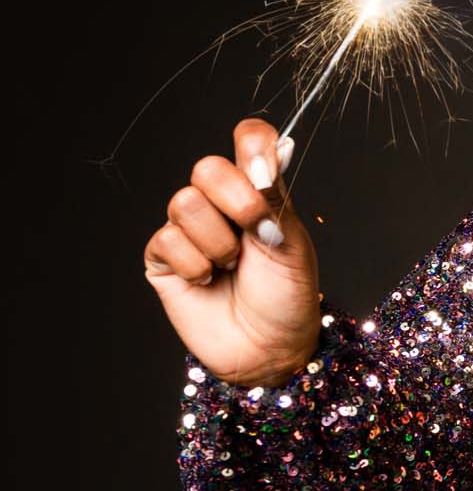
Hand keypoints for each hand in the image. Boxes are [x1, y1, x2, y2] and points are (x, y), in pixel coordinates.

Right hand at [142, 119, 320, 387]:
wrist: (270, 348)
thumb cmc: (288, 298)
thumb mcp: (292, 243)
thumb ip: (275, 198)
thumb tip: (272, 152)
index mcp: (258, 193)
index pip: (246, 142)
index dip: (251, 144)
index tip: (263, 169)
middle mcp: (220, 205)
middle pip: (206, 167)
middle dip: (236, 200)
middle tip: (256, 231)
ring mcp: (189, 230)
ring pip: (184, 203)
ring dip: (217, 242)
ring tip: (232, 266)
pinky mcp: (163, 258)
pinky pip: (166, 239)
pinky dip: (195, 265)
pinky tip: (209, 282)